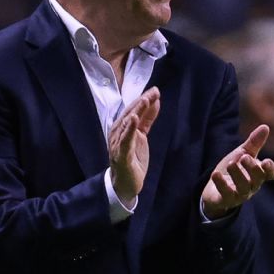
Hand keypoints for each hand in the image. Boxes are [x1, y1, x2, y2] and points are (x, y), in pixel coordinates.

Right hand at [108, 88, 160, 202]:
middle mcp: (117, 133)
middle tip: (153, 92)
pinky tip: (133, 119)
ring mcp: (117, 144)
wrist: (125, 183)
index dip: (144, 99)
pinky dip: (128, 129)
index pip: (133, 110)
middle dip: (141, 102)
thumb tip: (155, 101)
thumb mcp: (142, 135)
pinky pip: (125, 140)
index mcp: (122, 128)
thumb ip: (147, 119)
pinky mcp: (121, 154)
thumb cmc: (133, 158)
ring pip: (126, 124)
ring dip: (136, 111)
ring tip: (145, 101)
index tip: (155, 90)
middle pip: (129, 114)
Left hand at [201, 124, 273, 218]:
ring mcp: (239, 195)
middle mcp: (252, 186)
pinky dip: (221, 185)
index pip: (271, 174)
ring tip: (230, 164)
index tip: (266, 162)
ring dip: (237, 175)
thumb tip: (265, 126)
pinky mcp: (226, 200)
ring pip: (243, 188)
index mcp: (258, 174)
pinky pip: (226, 195)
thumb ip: (254, 143)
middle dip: (252, 169)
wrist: (214, 188)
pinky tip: (216, 174)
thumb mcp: (243, 153)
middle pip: (257, 180)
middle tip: (244, 157)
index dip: (270, 169)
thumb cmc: (233, 169)